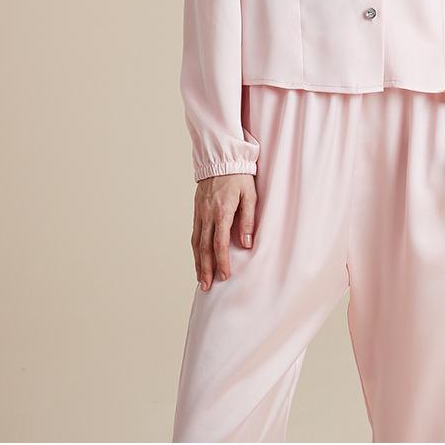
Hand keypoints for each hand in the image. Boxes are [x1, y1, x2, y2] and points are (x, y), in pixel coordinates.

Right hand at [192, 174, 256, 290]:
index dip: (221, 261)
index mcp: (222, 211)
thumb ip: (248, 220)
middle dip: (205, 268)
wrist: (221, 157)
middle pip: (204, 246)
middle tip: (206, 286)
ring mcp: (199, 212)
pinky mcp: (197, 209)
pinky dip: (195, 249)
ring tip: (200, 278)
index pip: (220, 243)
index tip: (224, 276)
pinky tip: (198, 258)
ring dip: (198, 262)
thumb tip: (246, 244)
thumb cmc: (240, 176)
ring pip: (196, 241)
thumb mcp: (250, 195)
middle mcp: (207, 213)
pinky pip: (194, 233)